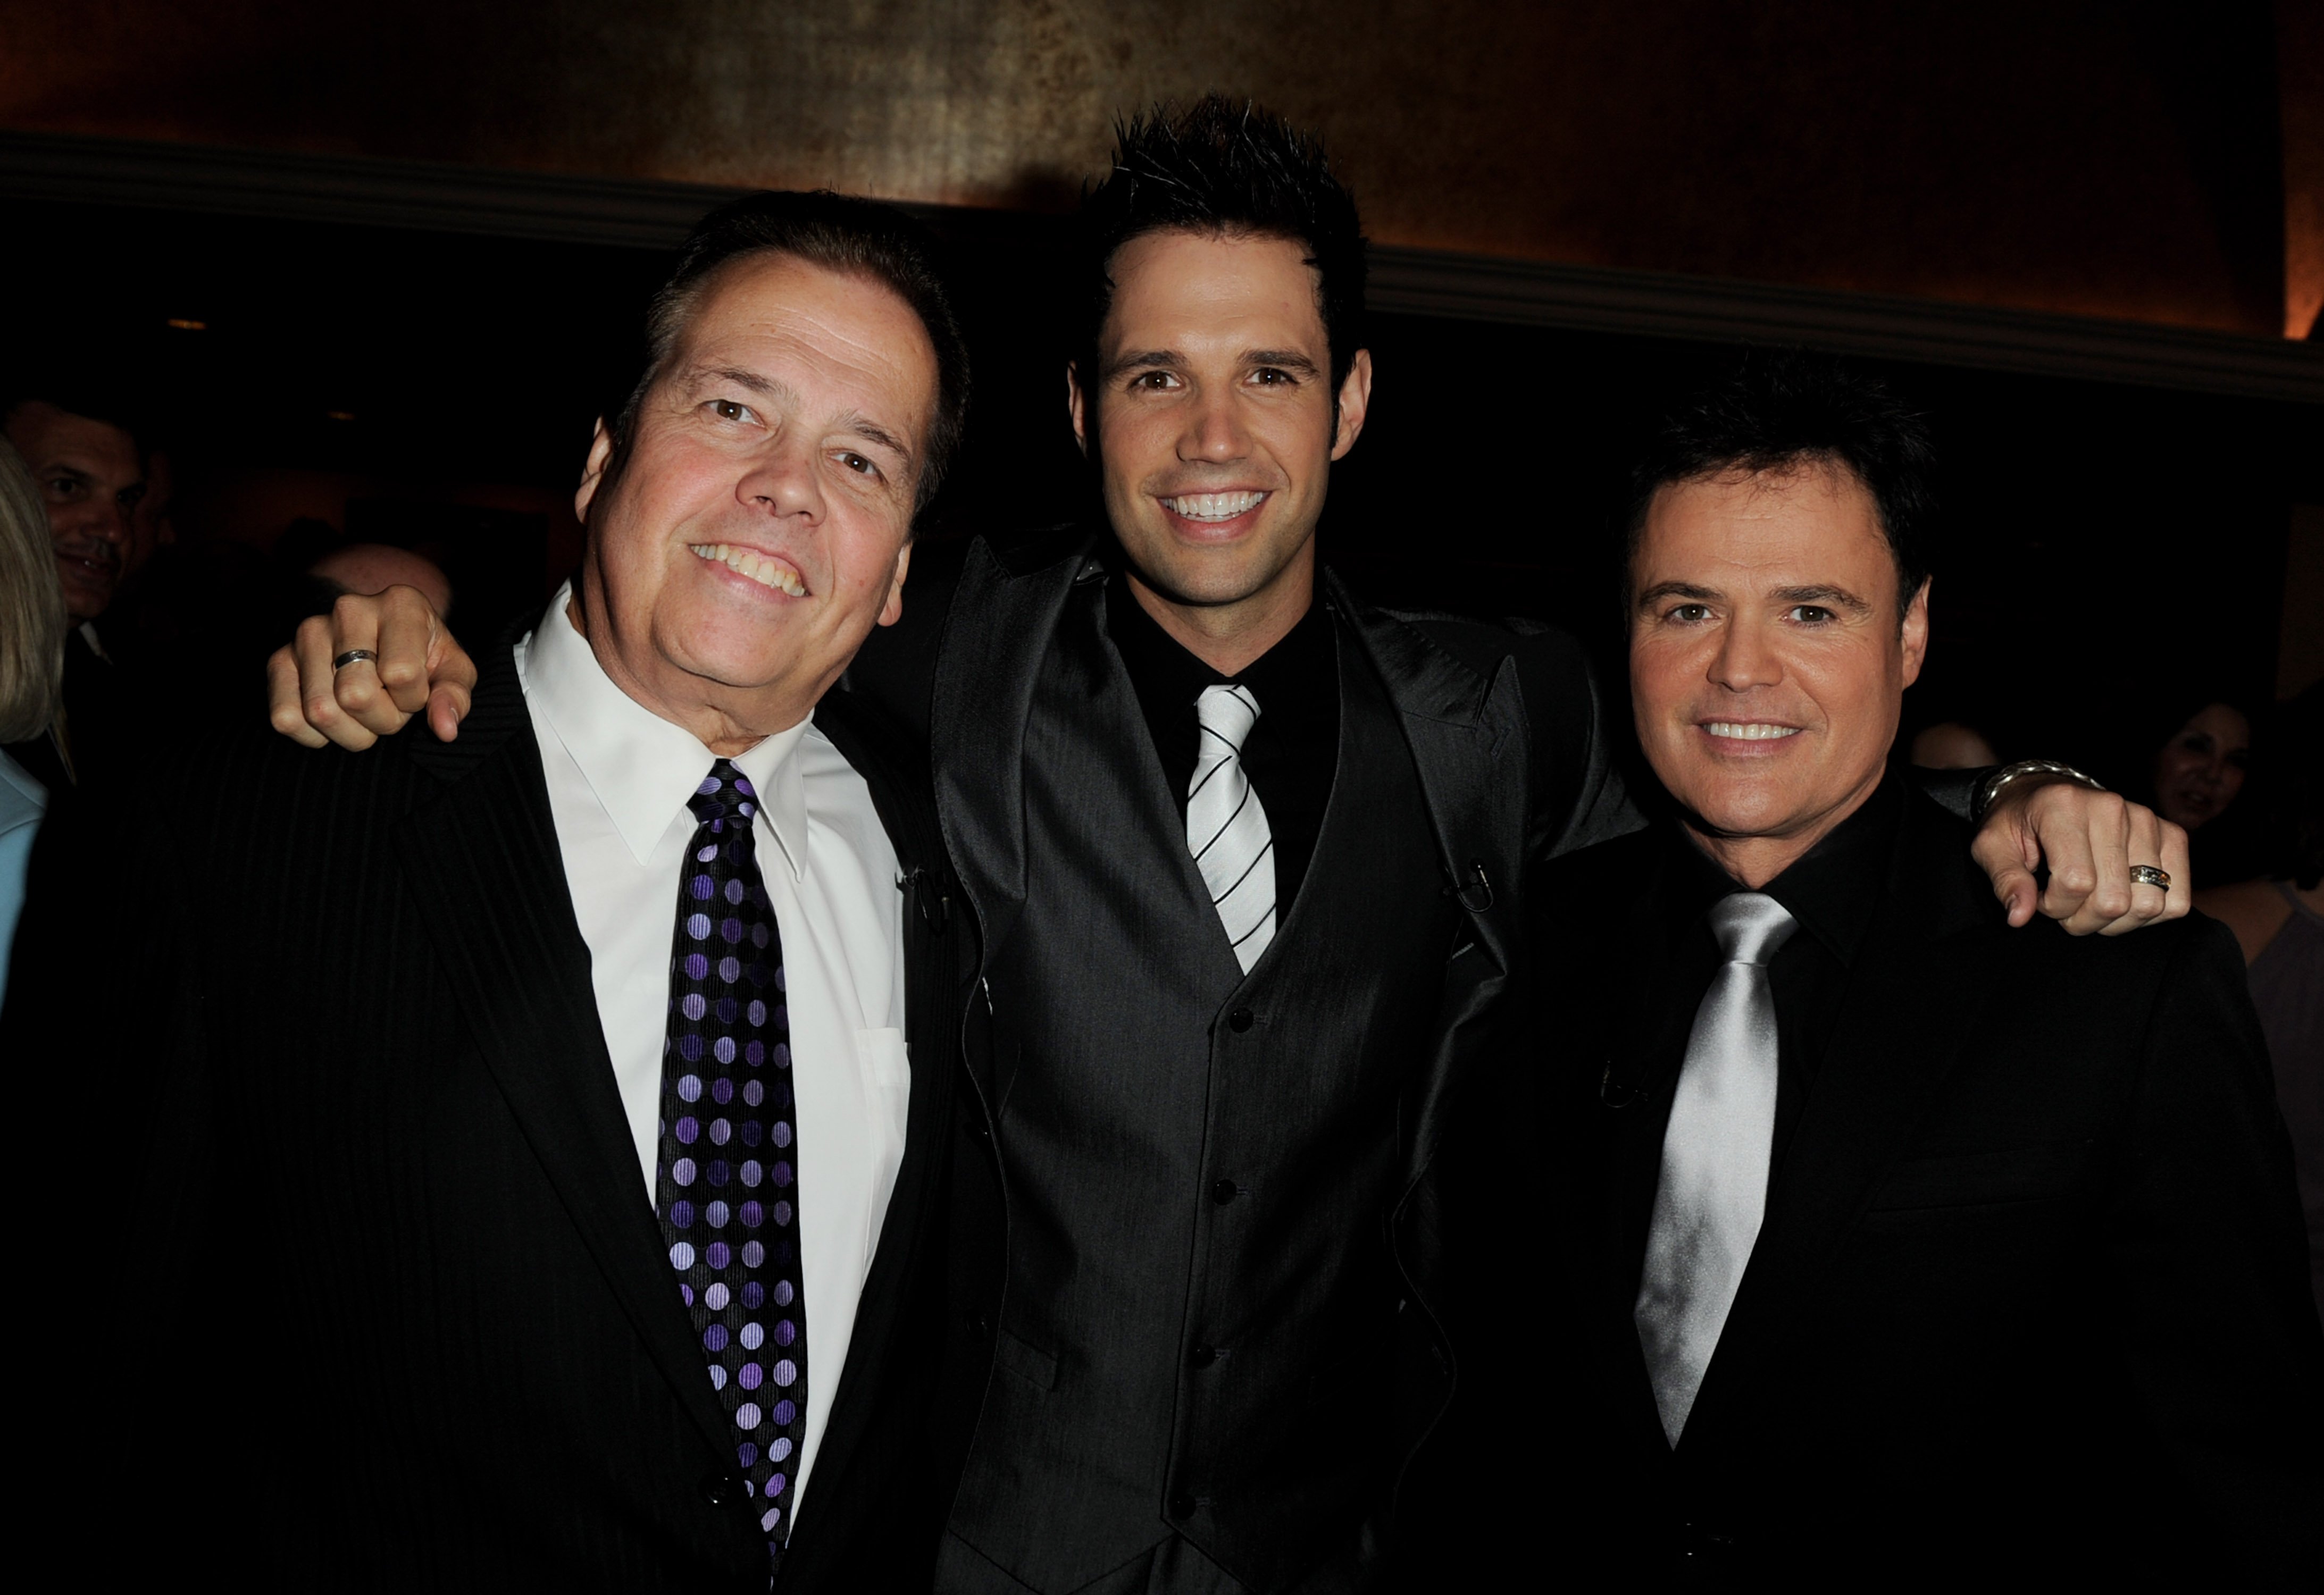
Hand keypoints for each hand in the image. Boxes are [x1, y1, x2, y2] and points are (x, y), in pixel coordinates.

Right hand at [267, 586, 476, 749]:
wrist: (385, 643)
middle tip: (390, 706)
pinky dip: (315, 736)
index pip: (401, 674)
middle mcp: (348, 609)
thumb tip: (445, 729)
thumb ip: (453, 697)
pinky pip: (286, 718)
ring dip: (352, 731)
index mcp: (400, 603)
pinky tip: (338, 717)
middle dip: (383, 720)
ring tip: (366, 709)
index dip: (414, 699)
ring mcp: (308, 633)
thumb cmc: (425, 659)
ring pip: (321, 712)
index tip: (416, 690)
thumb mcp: (453, 672)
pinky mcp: (279, 660)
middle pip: (356, 696)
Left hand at [1970, 778, 2190, 934]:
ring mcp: (2147, 820)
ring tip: (2090, 902)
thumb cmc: (2017, 823)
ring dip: (2115, 921)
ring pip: (2147, 905)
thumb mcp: (1992, 847)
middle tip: (2065, 905)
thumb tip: (2018, 917)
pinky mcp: (2171, 834)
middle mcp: (2112, 808)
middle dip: (2082, 919)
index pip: (2075, 883)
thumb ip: (2005, 881)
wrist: (2045, 792)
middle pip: (2114, 900)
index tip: (2039, 897)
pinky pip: (2177, 898)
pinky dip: (2149, 914)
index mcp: (2064, 806)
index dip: (2054, 907)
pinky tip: (2121, 899)